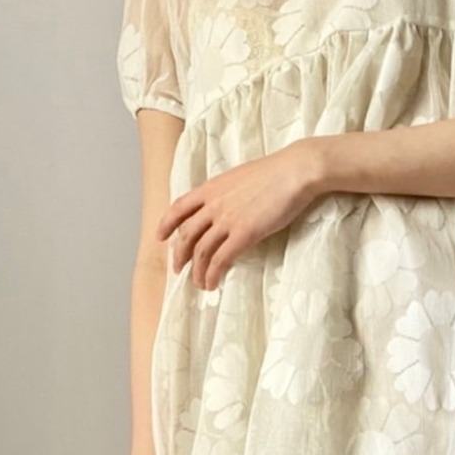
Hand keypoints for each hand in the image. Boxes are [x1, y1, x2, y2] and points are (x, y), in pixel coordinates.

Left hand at [156, 140, 325, 291]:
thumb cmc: (276, 172)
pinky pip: (221, 259)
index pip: (179, 207)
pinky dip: (213, 274)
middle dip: (179, 254)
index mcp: (211, 188)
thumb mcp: (241, 177)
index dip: (167, 223)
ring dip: (197, 271)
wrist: (294, 171)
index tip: (160, 236)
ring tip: (199, 283)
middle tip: (179, 269)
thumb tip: (228, 205)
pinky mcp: (244, 234)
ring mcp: (227, 219)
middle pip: (186, 233)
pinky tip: (212, 283)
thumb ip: (228, 192)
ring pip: (201, 250)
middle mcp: (213, 204)